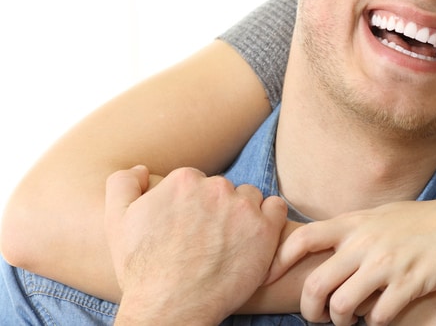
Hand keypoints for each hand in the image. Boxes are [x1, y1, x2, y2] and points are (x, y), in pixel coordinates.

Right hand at [105, 165, 286, 324]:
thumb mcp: (118, 222)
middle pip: (222, 189)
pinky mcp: (265, 229)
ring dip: (242, 214)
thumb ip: (123, 184)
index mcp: (183, 180)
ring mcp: (243, 207)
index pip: (196, 182)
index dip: (191, 206)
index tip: (188, 228)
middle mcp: (215, 187)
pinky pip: (275, 208)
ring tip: (227, 244)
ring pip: (249, 197)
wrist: (170, 308)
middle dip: (216, 209)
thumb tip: (141, 168)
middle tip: (206, 240)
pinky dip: (268, 220)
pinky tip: (253, 239)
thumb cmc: (143, 270)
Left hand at [267, 195, 435, 324]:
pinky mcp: (409, 284)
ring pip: (342, 306)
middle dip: (309, 310)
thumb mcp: (385, 214)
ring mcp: (387, 263)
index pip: (303, 238)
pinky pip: (377, 317)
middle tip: (316, 318)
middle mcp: (366, 242)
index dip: (279, 260)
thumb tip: (325, 240)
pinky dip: (374, 323)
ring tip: (348, 321)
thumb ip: (355, 228)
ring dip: (341, 321)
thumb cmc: (426, 221)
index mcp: (356, 222)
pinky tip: (380, 317)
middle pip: (315, 284)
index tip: (270, 277)